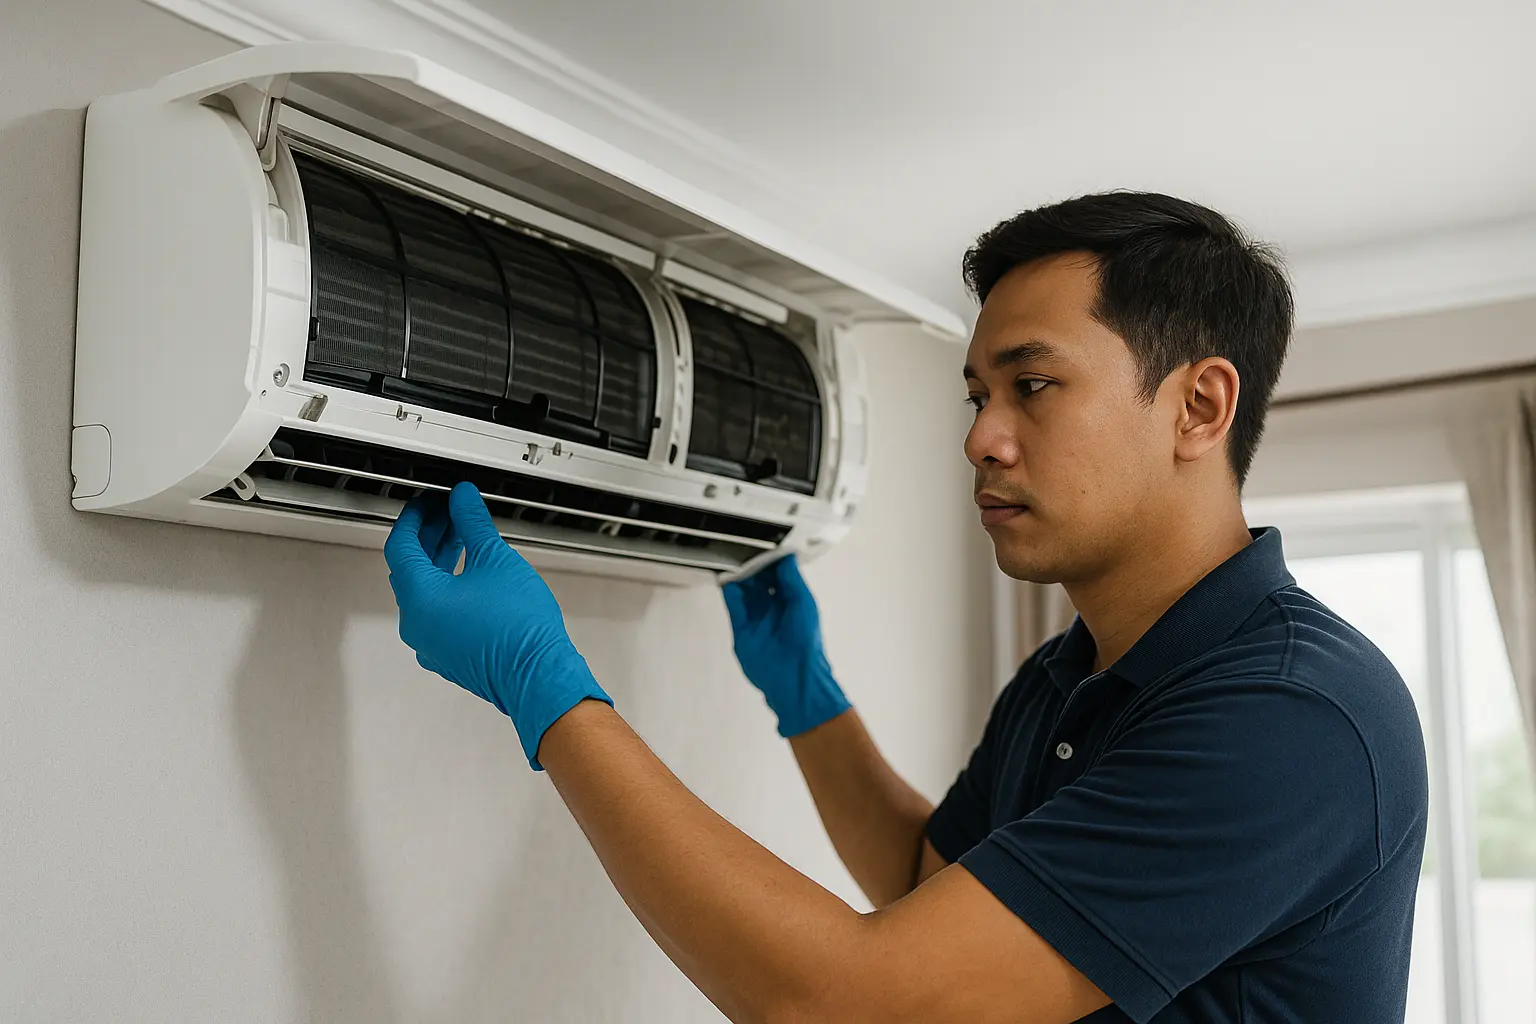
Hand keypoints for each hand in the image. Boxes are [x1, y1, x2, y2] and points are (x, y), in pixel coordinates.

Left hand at [384, 482, 611, 769]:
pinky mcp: (449, 655)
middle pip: (411, 568)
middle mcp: (417, 624)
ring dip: (440, 561)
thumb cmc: (518, 628)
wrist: (539, 675)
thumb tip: (462, 500)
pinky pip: (438, 614)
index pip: (401, 546)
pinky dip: (448, 587)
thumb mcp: (496, 560)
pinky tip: (472, 574)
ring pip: (425, 592)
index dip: (414, 517)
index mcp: (419, 598)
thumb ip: (473, 523)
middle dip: (429, 536)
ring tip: (463, 537)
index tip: (428, 502)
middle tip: (447, 513)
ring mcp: (431, 643)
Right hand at [722, 555, 849, 737]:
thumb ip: (792, 578)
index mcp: (792, 601)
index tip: (764, 545)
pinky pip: (733, 606)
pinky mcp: (742, 630)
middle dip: (752, 566)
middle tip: (745, 550)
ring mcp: (757, 619)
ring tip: (734, 560)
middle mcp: (774, 609)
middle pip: (759, 581)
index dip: (770, 560)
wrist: (794, 676)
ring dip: (740, 576)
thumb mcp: (804, 602)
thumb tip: (786, 555)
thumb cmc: (806, 642)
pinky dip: (729, 592)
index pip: (778, 574)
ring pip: (744, 591)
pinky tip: (728, 579)